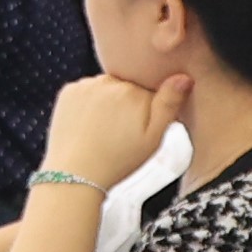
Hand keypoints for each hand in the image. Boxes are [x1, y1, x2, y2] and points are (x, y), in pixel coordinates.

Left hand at [39, 69, 192, 191]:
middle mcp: (110, 81)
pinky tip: (88, 125)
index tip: (138, 129)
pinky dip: (87, 103)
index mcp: (134, 91)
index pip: (149, 91)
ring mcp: (86, 85)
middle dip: (127, 104)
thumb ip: (169, 104)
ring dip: (107, 102)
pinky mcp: (68, 91)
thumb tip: (183, 76)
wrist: (76, 174)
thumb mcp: (153, 138)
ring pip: (106, 88)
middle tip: (120, 132)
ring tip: (103, 130)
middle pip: (127, 87)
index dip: (147, 111)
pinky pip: (85, 91)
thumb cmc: (118, 160)